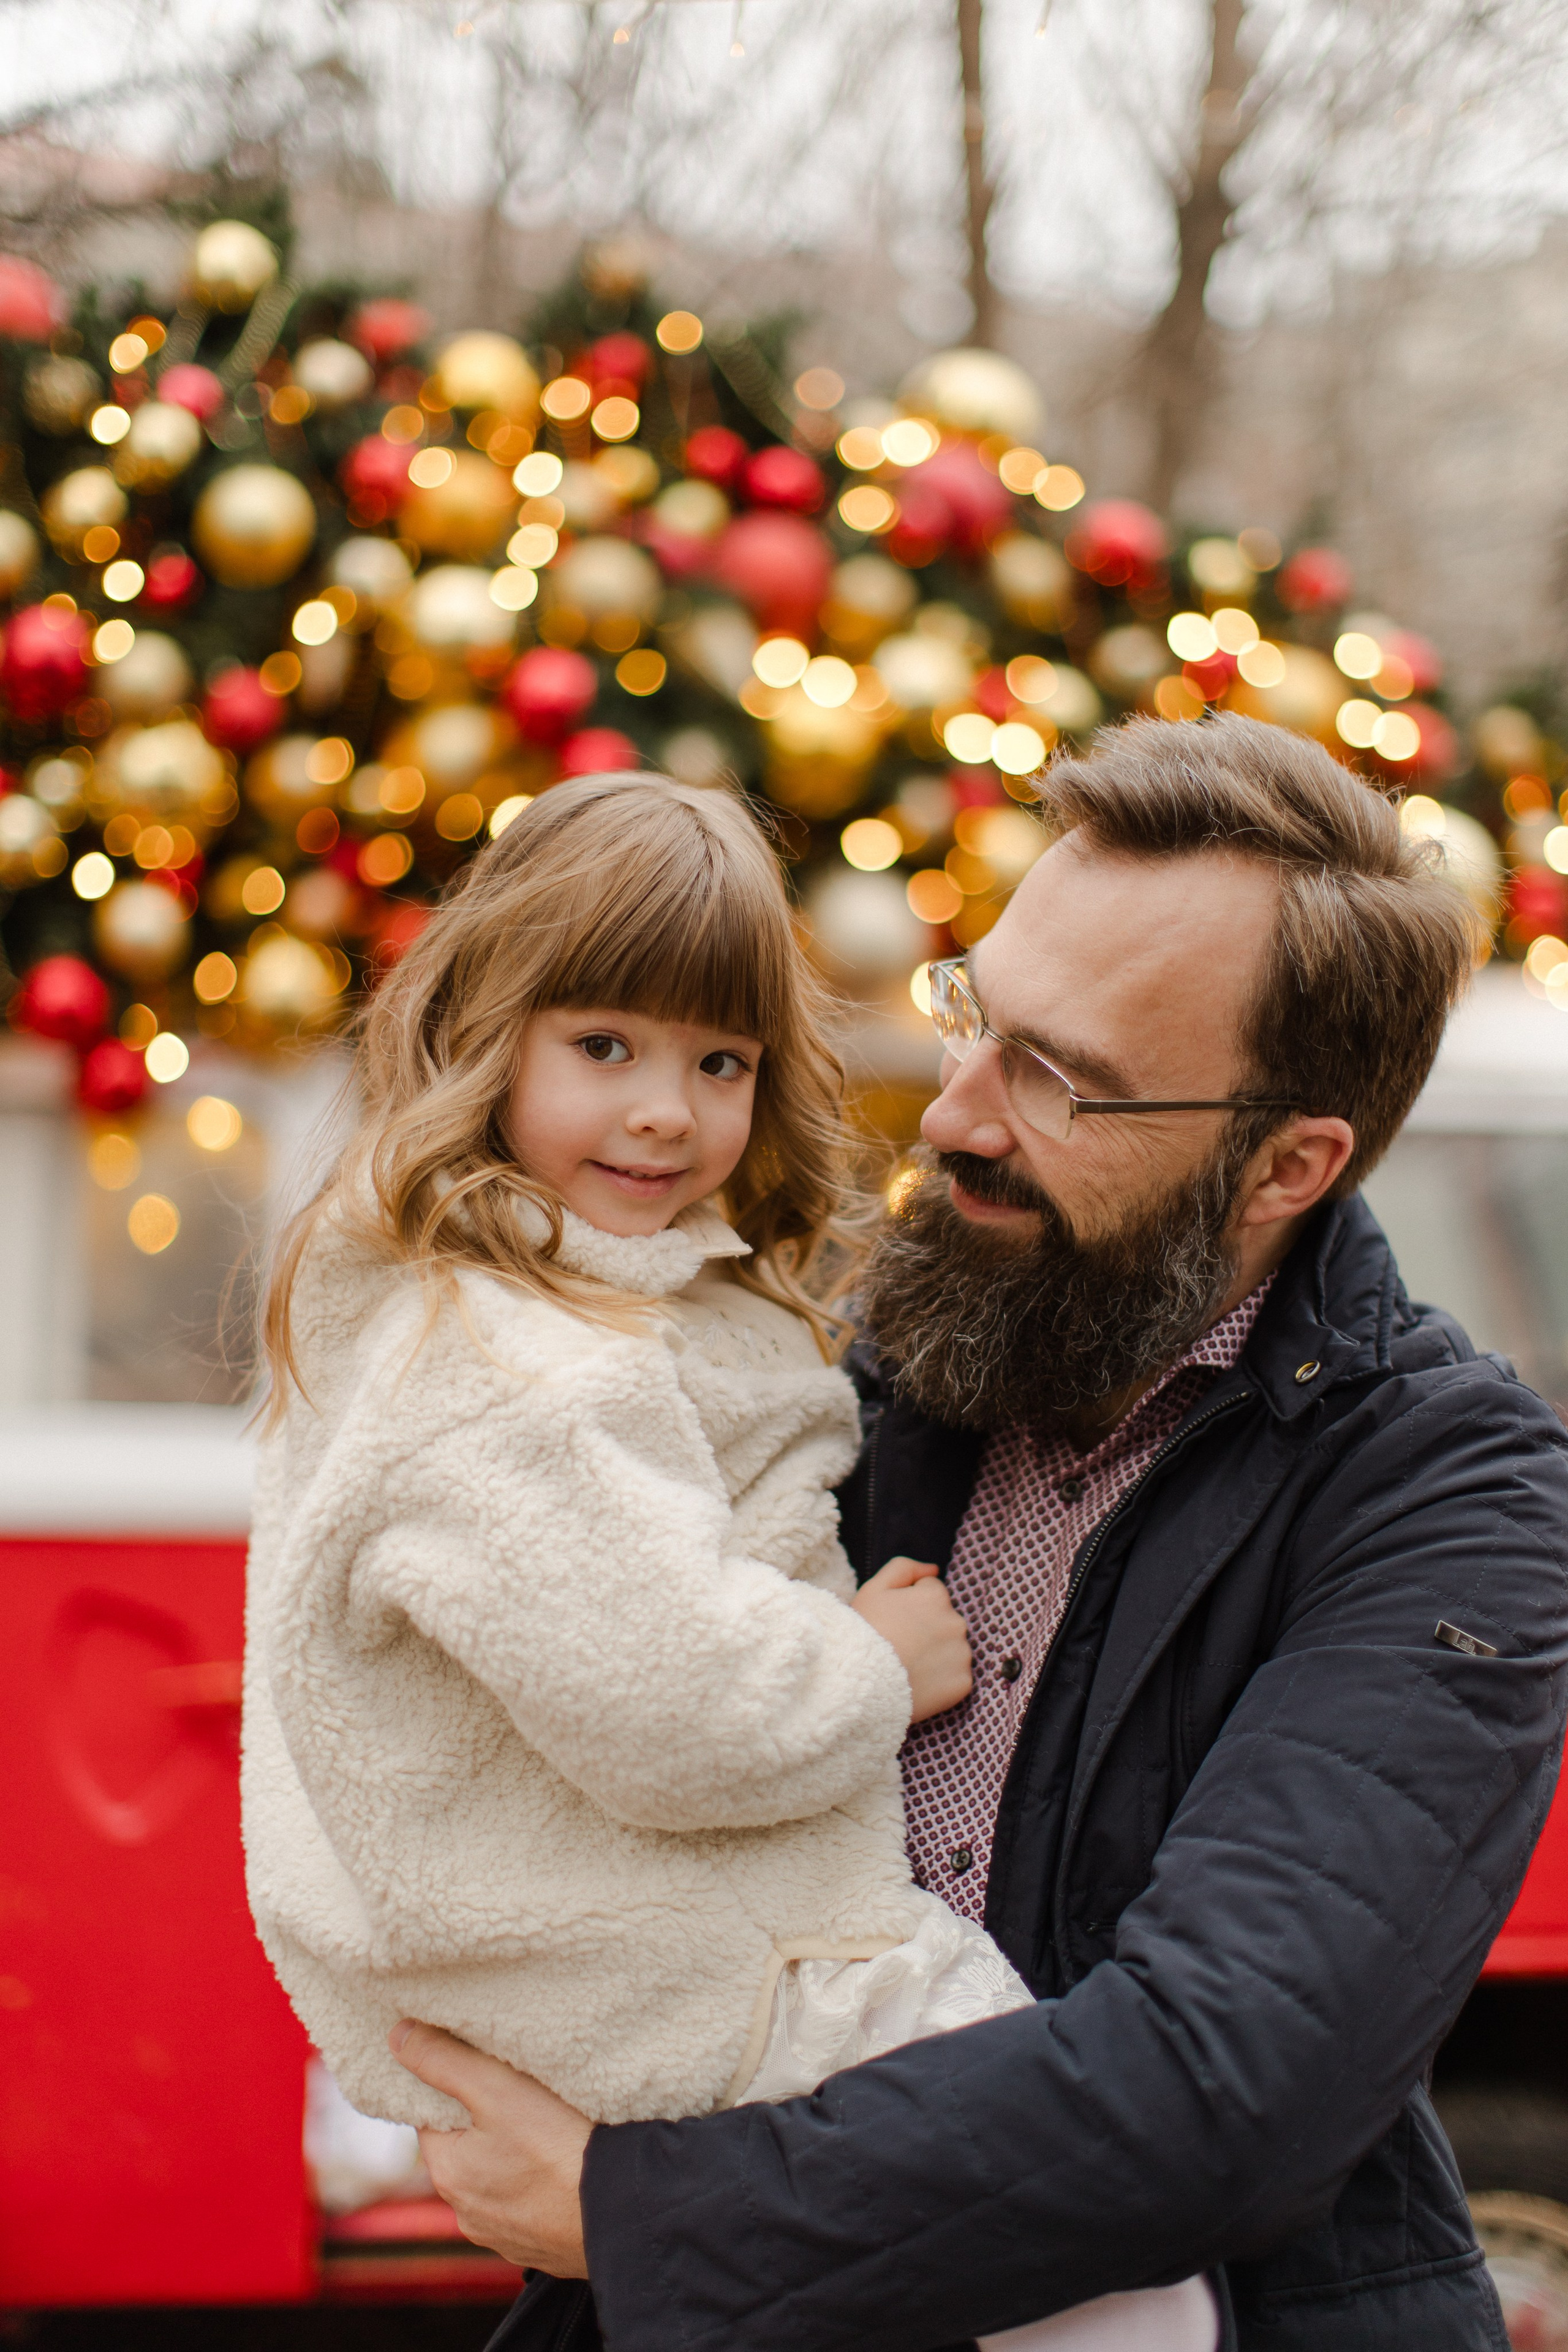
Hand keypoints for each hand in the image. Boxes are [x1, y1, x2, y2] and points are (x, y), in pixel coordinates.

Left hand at [389, 2020, 591, 2275]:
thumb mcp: (496, 2087)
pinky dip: (542, 2185)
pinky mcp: (544, 2247)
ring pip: (499, 2179)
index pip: (433, 2116)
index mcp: (448, 2175)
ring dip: (515, 2156)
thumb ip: (443, 2060)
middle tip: (524, 2092)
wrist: (624, 2213)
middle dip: (487, 2120)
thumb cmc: (559, 2147)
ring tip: (551, 2129)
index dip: (455, 2085)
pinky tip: (567, 2167)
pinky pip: (531, 2206)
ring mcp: (507, 2236)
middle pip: (466, 2148)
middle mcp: (467, 2215)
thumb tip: (396, 2036)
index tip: (485, 2067)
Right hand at [853, 1555, 971, 1719]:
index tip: (894, 1621)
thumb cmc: (863, 1633)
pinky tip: (919, 1683)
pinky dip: (942, 1680)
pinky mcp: (963, 1682)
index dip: (910, 1605)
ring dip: (937, 1653)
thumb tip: (933, 1569)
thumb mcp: (873, 1588)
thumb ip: (905, 1568)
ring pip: (952, 1647)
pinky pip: (955, 1676)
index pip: (931, 1591)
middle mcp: (956, 1621)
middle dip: (928, 1628)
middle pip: (944, 1620)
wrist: (859, 1684)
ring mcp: (961, 1654)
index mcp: (936, 1596)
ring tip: (908, 1665)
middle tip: (900, 1645)